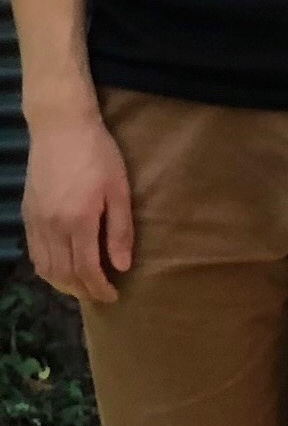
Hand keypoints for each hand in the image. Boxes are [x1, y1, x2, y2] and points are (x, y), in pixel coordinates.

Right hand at [19, 101, 133, 303]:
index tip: (113, 296)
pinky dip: (46, 268)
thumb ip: (119, 230)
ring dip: (63, 283)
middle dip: (82, 290)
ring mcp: (36, 222)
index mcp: (78, 221)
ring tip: (82, 287)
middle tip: (100, 295)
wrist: (61, 129)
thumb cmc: (99, 156)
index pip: (87, 269)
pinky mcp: (27, 214)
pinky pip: (34, 252)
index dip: (99, 288)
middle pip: (63, 274)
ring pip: (45, 267)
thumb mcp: (119, 190)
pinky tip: (59, 268)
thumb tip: (121, 266)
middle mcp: (52, 227)